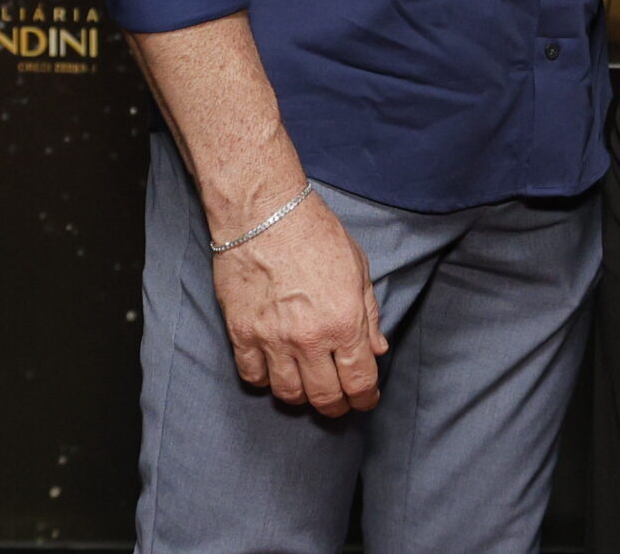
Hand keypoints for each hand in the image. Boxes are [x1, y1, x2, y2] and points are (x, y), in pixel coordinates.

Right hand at [210, 195, 387, 414]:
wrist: (263, 214)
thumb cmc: (315, 233)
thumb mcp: (358, 268)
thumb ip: (369, 315)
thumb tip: (377, 349)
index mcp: (344, 322)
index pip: (359, 380)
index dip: (365, 398)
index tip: (366, 400)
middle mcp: (309, 339)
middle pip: (325, 396)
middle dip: (337, 406)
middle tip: (340, 403)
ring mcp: (272, 340)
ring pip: (288, 393)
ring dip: (302, 397)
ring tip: (308, 388)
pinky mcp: (242, 334)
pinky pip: (253, 376)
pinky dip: (265, 381)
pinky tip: (274, 372)